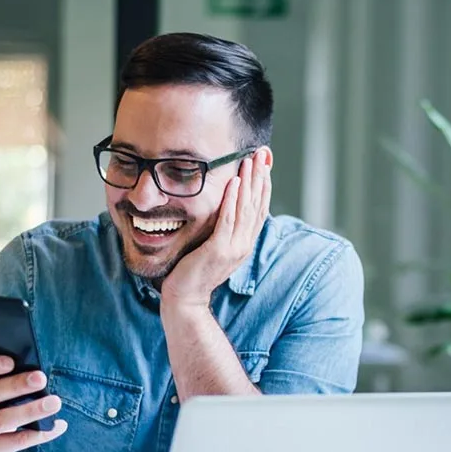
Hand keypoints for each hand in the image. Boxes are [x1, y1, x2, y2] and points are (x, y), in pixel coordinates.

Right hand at [0, 355, 67, 451]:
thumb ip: (4, 382)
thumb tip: (35, 375)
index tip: (11, 362)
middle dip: (16, 385)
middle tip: (41, 378)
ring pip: (0, 420)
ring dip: (30, 410)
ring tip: (54, 402)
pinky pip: (14, 442)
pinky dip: (40, 433)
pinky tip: (58, 426)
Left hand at [162, 148, 271, 307]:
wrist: (185, 298)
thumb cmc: (194, 271)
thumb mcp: (214, 247)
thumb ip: (222, 229)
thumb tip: (224, 208)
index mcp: (244, 242)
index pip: (260, 208)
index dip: (264, 184)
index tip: (264, 163)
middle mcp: (244, 244)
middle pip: (257, 204)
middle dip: (260, 176)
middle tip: (263, 153)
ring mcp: (234, 248)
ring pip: (246, 209)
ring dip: (249, 182)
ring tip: (249, 161)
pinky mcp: (219, 250)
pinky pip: (228, 220)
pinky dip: (232, 200)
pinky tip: (234, 182)